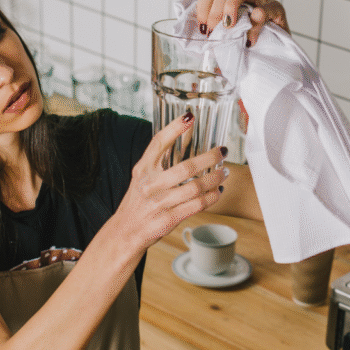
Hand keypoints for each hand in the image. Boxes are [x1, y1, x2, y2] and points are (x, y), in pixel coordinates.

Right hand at [114, 113, 227, 248]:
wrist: (125, 232)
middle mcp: (150, 184)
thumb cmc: (138, 202)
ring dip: (215, 178)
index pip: (159, 143)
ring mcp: (159, 203)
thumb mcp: (142, 177)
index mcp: (142, 169)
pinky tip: (218, 191)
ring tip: (224, 172)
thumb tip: (186, 137)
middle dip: (210, 157)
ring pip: (196, 187)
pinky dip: (212, 197)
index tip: (190, 117)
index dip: (175, 128)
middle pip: (186, 167)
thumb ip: (160, 161)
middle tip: (223, 152)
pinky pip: (197, 205)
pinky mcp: (168, 219)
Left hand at [179, 0, 288, 46]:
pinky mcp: (277, 11)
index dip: (202, 8)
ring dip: (231, 6)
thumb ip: (202, 20)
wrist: (270, 67)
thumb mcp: (219, 39)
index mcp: (227, 4)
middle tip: (212, 33)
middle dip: (214, 13)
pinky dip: (255, 23)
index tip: (201, 29)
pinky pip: (265, 8)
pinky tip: (250, 40)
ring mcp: (260, 1)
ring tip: (228, 28)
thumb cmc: (243, 51)